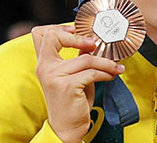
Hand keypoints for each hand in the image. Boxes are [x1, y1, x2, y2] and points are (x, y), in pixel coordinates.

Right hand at [32, 24, 124, 142]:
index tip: (76, 32)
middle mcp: (45, 67)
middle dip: (78, 37)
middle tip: (95, 43)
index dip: (59, 28)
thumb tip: (92, 45)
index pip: (41, 34)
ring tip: (115, 67)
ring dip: (105, 62)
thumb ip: (76, 61)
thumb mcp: (71, 77)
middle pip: (54, 36)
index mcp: (43, 64)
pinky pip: (92, 73)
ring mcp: (54, 76)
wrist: (66, 128)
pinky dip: (106, 73)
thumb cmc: (70, 102)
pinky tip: (111, 76)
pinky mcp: (67, 86)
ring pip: (85, 58)